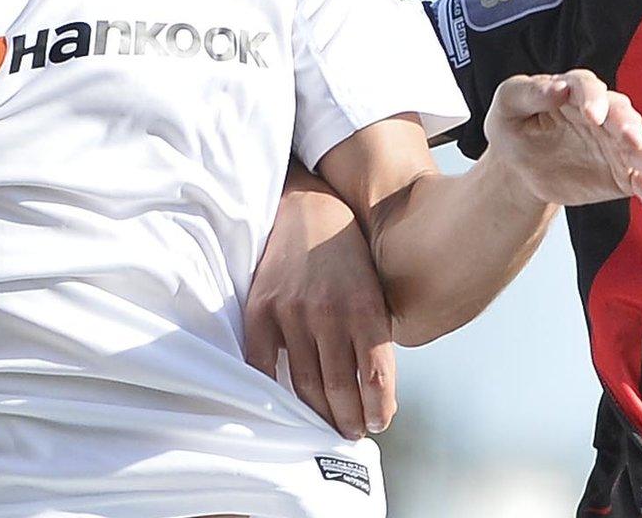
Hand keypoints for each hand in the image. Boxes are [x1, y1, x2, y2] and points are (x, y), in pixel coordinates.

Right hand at [245, 176, 396, 439]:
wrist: (307, 209)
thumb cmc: (349, 256)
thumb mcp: (374, 289)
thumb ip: (374, 334)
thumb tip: (375, 391)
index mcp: (365, 308)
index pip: (376, 376)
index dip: (379, 408)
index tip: (380, 424)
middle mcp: (329, 313)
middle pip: (340, 387)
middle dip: (349, 419)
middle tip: (353, 433)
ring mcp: (292, 313)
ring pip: (305, 383)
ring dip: (318, 413)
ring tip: (326, 427)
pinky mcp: (261, 310)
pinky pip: (264, 365)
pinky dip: (274, 391)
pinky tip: (286, 405)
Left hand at [485, 70, 641, 215]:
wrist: (519, 167)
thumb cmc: (513, 126)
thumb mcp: (508, 104)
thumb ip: (528, 93)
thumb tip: (557, 88)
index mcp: (574, 91)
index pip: (588, 88)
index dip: (593, 99)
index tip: (592, 116)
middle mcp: (603, 114)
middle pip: (621, 115)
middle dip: (628, 127)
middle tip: (631, 139)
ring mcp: (615, 144)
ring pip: (638, 148)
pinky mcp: (621, 173)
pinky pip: (639, 181)